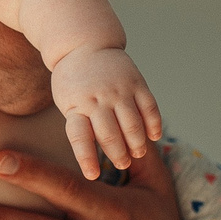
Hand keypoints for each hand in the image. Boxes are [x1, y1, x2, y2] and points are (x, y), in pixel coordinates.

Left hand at [51, 46, 162, 178]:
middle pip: (109, 134)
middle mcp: (97, 98)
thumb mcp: (67, 103)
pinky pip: (149, 107)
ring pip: (132, 123)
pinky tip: (154, 136)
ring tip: (137, 154)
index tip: (92, 175)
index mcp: (76, 106)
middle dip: (118, 154)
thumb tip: (94, 157)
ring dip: (136, 143)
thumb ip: (80, 125)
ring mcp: (118, 90)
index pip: (80, 137)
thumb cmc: (72, 82)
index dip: (87, 157)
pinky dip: (153, 123)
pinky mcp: (136, 82)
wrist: (84, 44)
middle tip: (122, 165)